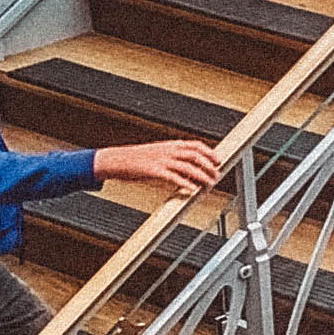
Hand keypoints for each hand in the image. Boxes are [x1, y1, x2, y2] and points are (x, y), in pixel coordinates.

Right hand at [96, 134, 222, 198]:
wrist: (115, 159)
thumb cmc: (135, 158)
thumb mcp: (157, 152)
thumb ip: (172, 156)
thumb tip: (187, 165)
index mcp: (170, 145)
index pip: (196, 145)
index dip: (210, 153)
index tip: (218, 160)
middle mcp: (168, 150)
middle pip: (196, 155)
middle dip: (210, 165)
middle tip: (217, 175)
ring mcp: (162, 160)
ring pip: (188, 166)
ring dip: (202, 175)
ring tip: (209, 184)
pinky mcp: (154, 171)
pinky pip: (174, 177)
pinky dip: (186, 183)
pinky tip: (192, 189)